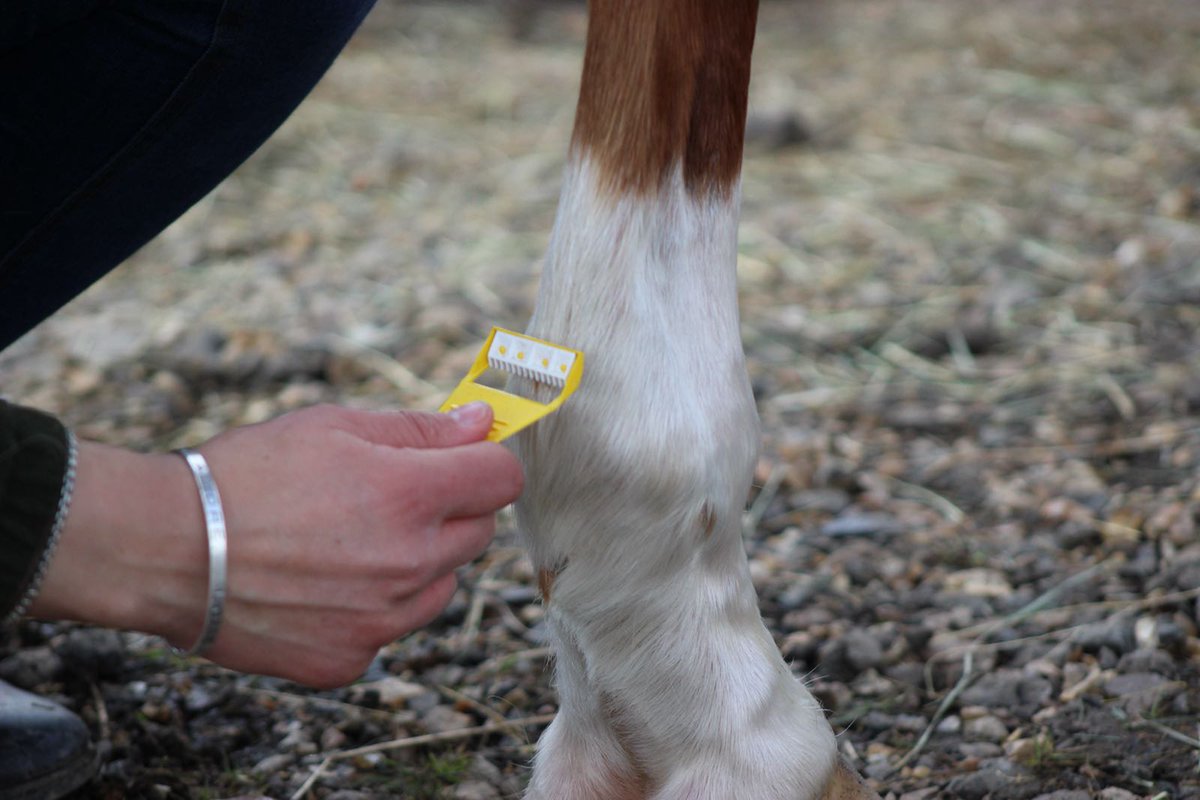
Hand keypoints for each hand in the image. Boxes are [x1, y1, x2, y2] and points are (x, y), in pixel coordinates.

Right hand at [30, 402, 521, 686]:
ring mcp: (383, 619)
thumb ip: (419, 429)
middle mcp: (410, 563)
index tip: (463, 460)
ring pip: (439, 584)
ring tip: (347, 543)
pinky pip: (391, 627)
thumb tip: (482, 422)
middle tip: (390, 497)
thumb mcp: (332, 426)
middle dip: (449, 509)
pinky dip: (372, 608)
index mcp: (411, 495)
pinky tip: (321, 586)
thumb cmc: (245, 476)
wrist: (166, 551)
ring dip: (416, 562)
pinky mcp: (351, 658)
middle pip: (477, 533)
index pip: (503, 478)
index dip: (485, 462)